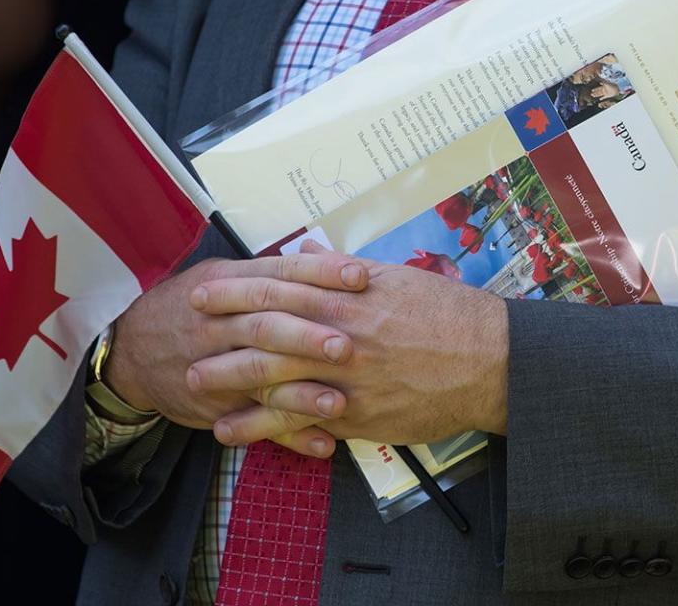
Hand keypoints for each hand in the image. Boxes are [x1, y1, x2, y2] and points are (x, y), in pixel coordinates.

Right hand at [105, 253, 368, 456]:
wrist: (130, 350)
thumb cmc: (190, 307)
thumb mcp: (221, 277)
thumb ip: (270, 270)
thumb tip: (321, 251)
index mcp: (227, 284)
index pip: (277, 274)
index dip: (320, 275)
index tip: (359, 279)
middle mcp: (219, 323)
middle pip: (265, 325)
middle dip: (306, 335)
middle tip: (347, 345)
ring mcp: (214, 366)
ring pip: (257, 376)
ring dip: (299, 392)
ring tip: (338, 402)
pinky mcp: (216, 406)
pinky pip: (254, 424)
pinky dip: (289, 436)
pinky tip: (323, 444)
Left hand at [187, 242, 509, 447]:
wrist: (489, 361)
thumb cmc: (449, 316)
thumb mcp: (400, 279)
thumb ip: (350, 268)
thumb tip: (313, 248)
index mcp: (353, 297)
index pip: (283, 287)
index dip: (239, 289)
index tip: (207, 289)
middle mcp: (344, 334)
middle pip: (270, 331)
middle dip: (224, 332)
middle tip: (187, 333)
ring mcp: (347, 377)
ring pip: (277, 377)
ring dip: (232, 379)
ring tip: (195, 382)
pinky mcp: (357, 415)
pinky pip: (300, 421)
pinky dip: (263, 426)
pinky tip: (233, 430)